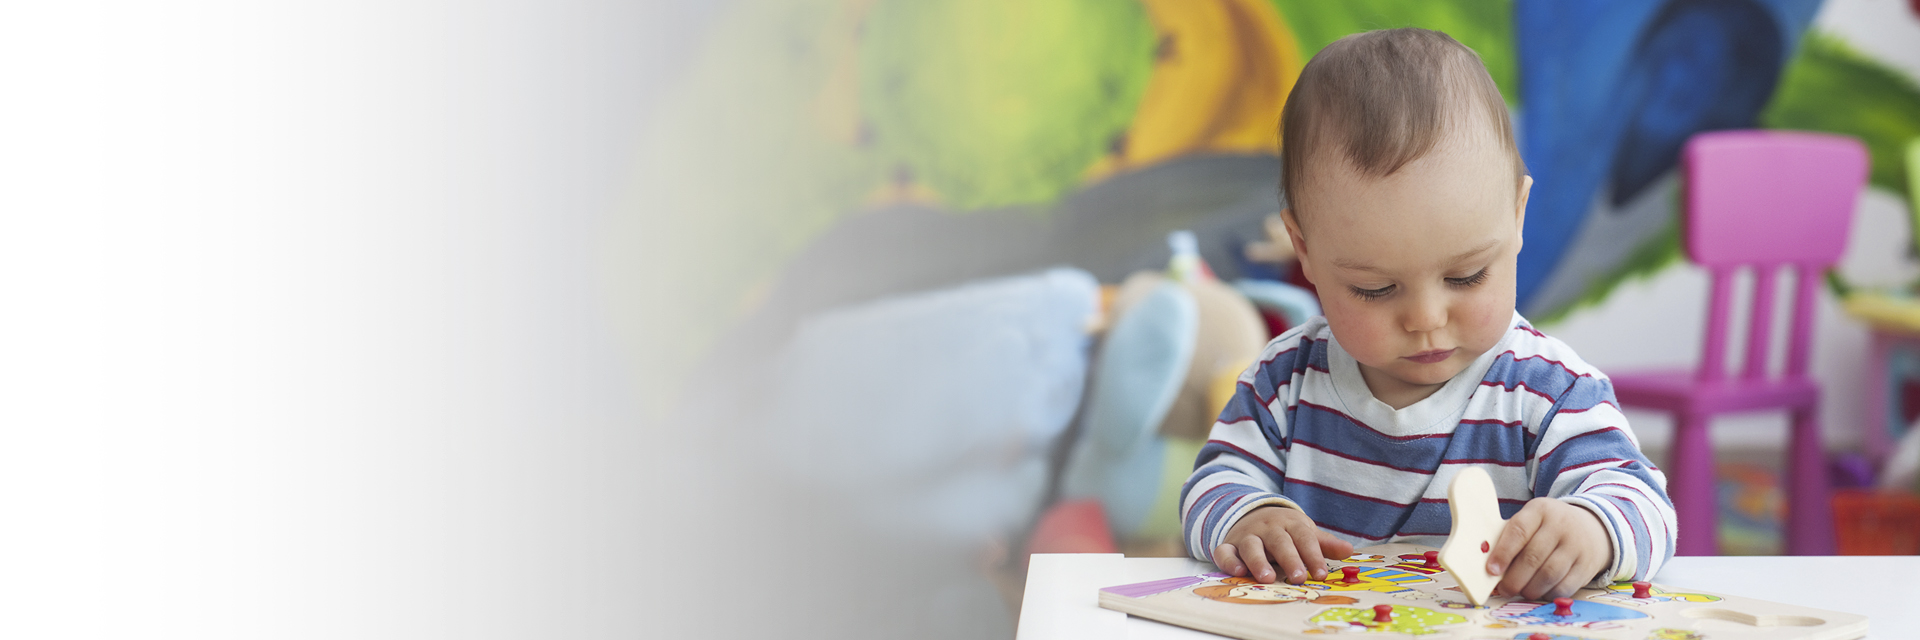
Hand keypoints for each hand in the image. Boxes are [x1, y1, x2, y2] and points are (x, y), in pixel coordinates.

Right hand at [1210, 506, 1353, 583]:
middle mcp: (1268, 528)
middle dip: (1289, 559)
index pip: (1304, 538)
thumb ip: (1325, 544)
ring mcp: (1247, 535)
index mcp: (1290, 524)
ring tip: (1268, 578)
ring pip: (1252, 546)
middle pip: (1279, 542)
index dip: (1313, 555)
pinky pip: (1225, 551)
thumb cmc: (1285, 530)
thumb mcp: (1305, 532)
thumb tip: (1350, 551)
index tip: (1321, 573)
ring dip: (1259, 561)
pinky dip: (1229, 560)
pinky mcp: (1229, 545)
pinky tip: (1238, 571)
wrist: (1252, 514)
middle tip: (1298, 577)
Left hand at [1485, 498, 1610, 599]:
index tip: (1491, 570)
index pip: (1518, 530)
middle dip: (1514, 578)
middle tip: (1504, 589)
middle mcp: (1561, 525)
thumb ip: (1511, 538)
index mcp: (1540, 510)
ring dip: (1530, 589)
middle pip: (1533, 557)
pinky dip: (1548, 594)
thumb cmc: (1548, 527)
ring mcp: (1577, 545)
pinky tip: (1539, 593)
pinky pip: (1565, 586)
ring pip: (1549, 574)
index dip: (1503, 553)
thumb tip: (1490, 567)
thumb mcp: (1532, 520)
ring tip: (1520, 592)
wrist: (1591, 527)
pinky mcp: (1587, 565)